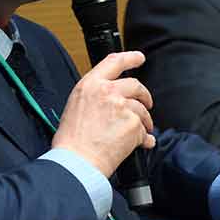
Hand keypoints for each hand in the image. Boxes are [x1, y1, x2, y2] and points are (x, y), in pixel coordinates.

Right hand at [52, 51, 154, 176]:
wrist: (77, 161)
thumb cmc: (72, 139)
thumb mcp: (76, 105)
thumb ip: (95, 94)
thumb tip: (113, 96)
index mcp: (91, 84)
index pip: (114, 61)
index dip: (130, 57)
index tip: (139, 58)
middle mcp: (108, 92)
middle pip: (135, 85)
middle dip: (144, 95)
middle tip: (147, 104)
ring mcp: (122, 107)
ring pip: (142, 109)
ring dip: (144, 121)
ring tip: (139, 132)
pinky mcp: (133, 125)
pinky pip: (144, 130)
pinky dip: (144, 138)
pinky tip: (139, 144)